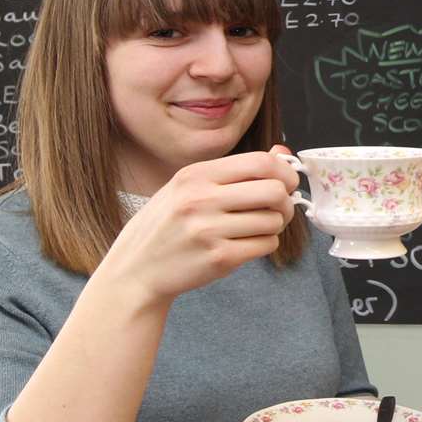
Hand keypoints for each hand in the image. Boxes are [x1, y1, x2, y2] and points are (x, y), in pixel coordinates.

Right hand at [95, 151, 298, 308]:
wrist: (136, 269)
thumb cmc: (166, 225)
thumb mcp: (189, 187)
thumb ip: (235, 170)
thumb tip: (282, 152)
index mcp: (196, 175)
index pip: (260, 162)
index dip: (284, 172)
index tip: (286, 182)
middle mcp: (202, 199)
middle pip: (274, 191)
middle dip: (285, 201)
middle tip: (278, 209)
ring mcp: (210, 230)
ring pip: (274, 221)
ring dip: (274, 226)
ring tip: (254, 228)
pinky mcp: (219, 258)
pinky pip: (265, 245)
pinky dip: (264, 244)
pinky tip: (246, 243)